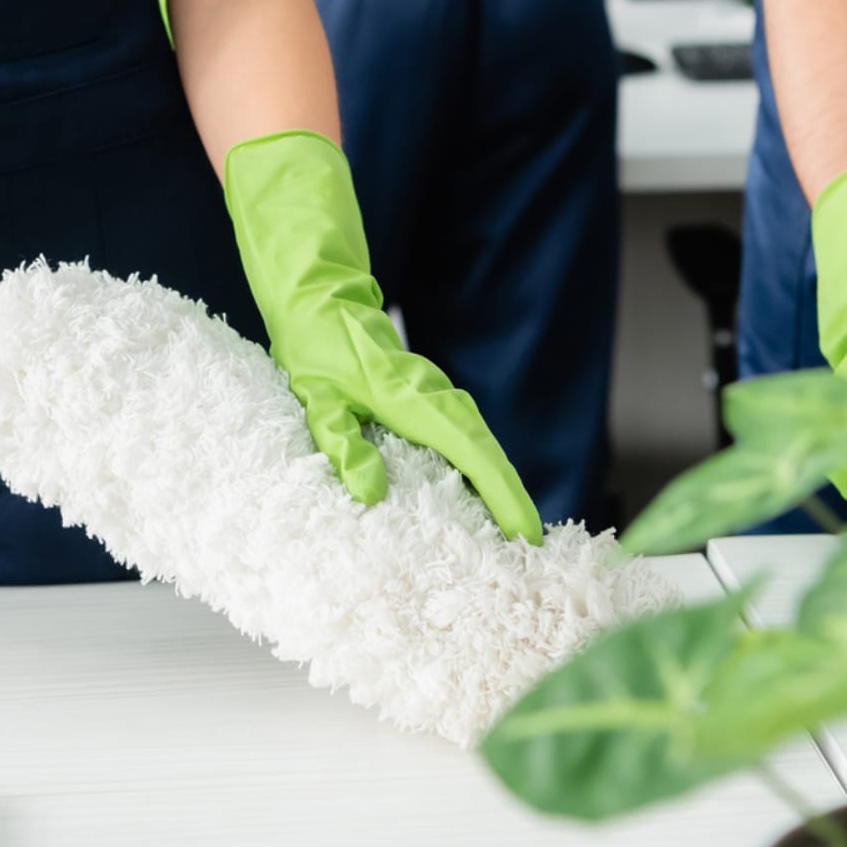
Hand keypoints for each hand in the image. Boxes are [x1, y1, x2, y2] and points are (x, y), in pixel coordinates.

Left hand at [224, 131, 543, 542]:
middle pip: (487, 452)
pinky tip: (476, 496)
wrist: (320, 299)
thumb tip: (370, 492)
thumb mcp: (316, 396)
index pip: (471, 452)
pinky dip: (479, 466)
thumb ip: (341, 442)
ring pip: (479, 443)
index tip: (524, 531)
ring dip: (498, 484)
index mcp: (413, 399)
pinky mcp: (428, 396)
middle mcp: (434, 396)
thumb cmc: (317, 346)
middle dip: (511, 497)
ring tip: (511, 532)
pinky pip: (464, 436)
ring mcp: (435, 394)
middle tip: (530, 548)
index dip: (502, 494)